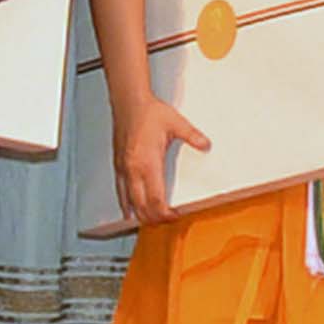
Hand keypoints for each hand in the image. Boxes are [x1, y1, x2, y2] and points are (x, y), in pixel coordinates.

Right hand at [112, 90, 191, 224]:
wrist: (128, 102)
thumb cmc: (148, 112)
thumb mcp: (176, 122)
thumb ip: (192, 136)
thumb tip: (205, 145)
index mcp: (148, 163)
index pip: (155, 200)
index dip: (165, 213)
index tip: (175, 216)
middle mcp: (133, 170)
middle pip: (142, 207)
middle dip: (155, 218)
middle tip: (168, 220)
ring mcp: (124, 170)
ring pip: (129, 203)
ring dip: (141, 214)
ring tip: (153, 219)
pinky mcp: (118, 166)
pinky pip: (120, 192)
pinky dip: (127, 205)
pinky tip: (131, 211)